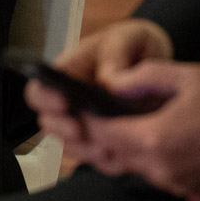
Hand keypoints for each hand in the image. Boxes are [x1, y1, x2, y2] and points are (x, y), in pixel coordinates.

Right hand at [28, 18, 173, 150]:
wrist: (159, 63)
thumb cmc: (135, 44)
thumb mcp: (128, 38)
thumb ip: (115, 55)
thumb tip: (108, 84)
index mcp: (67, 72)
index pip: (40, 88)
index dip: (45, 98)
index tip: (64, 102)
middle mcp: (70, 99)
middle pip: (48, 121)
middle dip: (61, 130)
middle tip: (81, 132)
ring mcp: (87, 122)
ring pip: (70, 145)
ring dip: (83, 150)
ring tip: (105, 150)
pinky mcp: (108, 139)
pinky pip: (98, 157)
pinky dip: (106, 161)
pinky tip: (120, 158)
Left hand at [66, 61, 199, 199]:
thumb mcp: (183, 74)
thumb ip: (139, 77)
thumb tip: (110, 82)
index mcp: (155, 139)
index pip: (102, 134)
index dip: (86, 121)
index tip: (79, 108)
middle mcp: (164, 170)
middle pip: (117, 156)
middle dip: (104, 137)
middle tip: (98, 117)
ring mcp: (182, 186)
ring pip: (141, 169)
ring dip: (132, 150)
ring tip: (132, 126)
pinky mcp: (199, 194)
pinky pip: (167, 178)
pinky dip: (159, 163)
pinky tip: (168, 142)